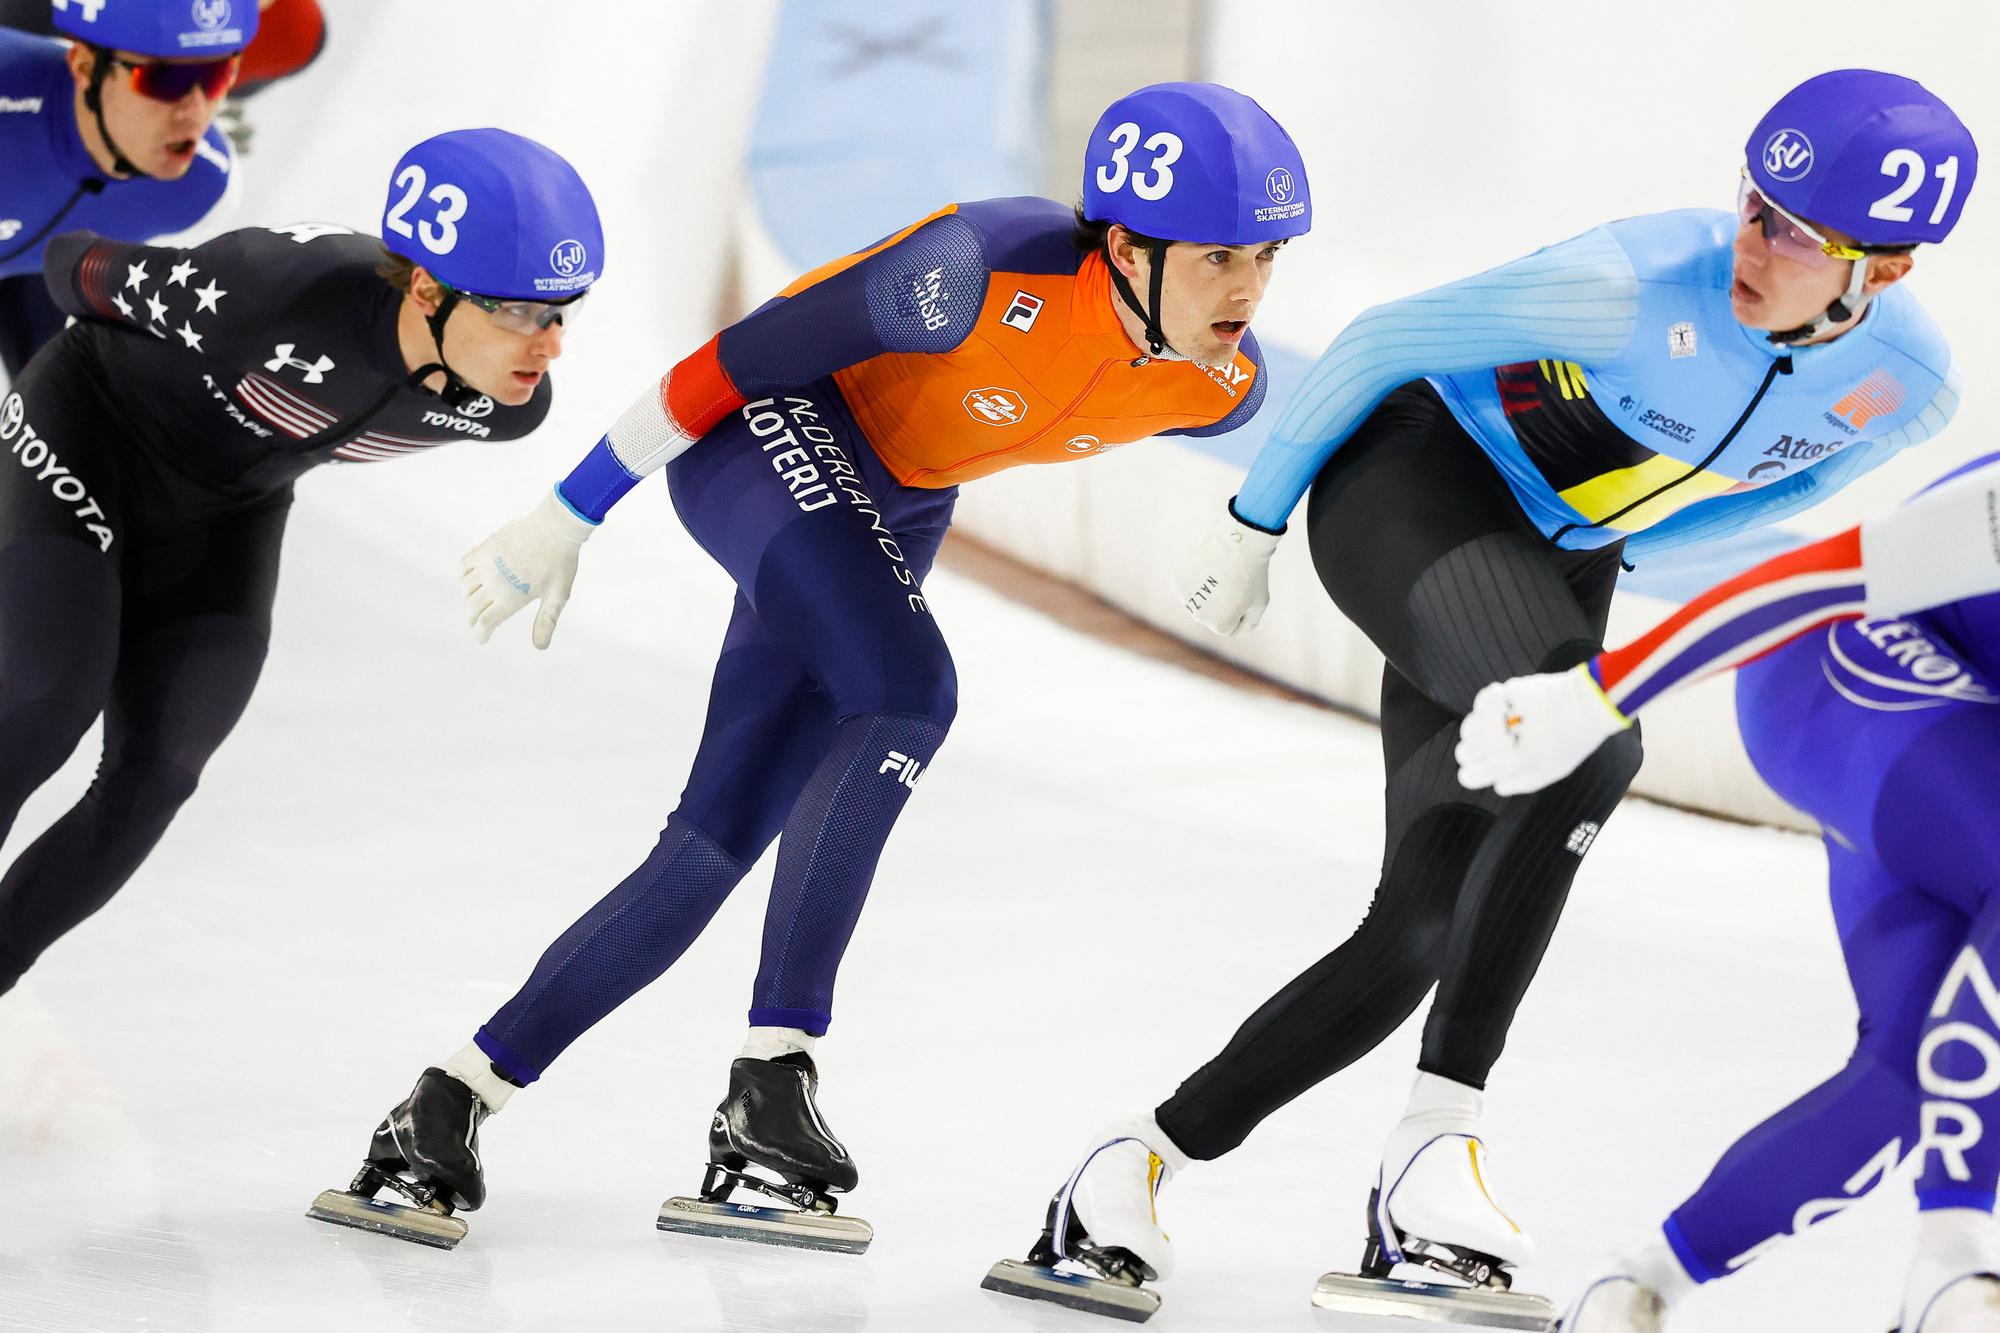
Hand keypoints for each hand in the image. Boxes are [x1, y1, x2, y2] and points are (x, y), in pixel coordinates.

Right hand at [459, 489, 595, 648]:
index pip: (485, 623)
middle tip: (480, 622)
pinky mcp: (485, 548)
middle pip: (472, 608)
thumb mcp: (557, 596)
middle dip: (474, 618)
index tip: (482, 638)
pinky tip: (471, 580)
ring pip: (465, 588)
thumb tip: (540, 647)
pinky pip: (463, 565)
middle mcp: (494, 583)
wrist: (555, 527)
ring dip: (469, 598)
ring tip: (478, 601)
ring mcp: (487, 564)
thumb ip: (546, 621)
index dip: (480, 634)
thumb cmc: (560, 563)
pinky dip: (462, 577)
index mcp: (511, 599)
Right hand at [1172, 503, 1282, 635]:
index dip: (1240, 608)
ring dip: (1207, 588)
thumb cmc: (1252, 576)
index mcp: (1220, 626)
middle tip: (1231, 581)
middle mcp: (1198, 617)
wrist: (1237, 544)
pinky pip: (1187, 582)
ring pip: (1197, 598)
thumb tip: (1231, 631)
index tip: (1244, 593)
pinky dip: (1196, 575)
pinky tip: (1206, 565)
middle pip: (1210, 613)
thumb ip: (1246, 625)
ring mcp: (1184, 599)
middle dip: (1220, 600)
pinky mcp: (1176, 579)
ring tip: (1219, 573)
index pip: (1230, 624)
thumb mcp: (1258, 605)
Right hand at [1455, 663, 1631, 796]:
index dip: (1469, 775)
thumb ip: (1520, 782)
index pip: (1471, 776)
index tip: (1472, 771)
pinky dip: (1486, 706)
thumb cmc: (1571, 742)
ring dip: (1475, 731)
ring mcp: (1503, 716)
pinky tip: (1499, 710)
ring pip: (1469, 728)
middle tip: (1480, 751)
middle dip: (1470, 753)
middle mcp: (1505, 740)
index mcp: (1514, 764)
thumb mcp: (1551, 772)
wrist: (1587, 706)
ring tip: (1490, 730)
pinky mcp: (1506, 693)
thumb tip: (1496, 785)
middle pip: (1465, 752)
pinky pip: (1482, 702)